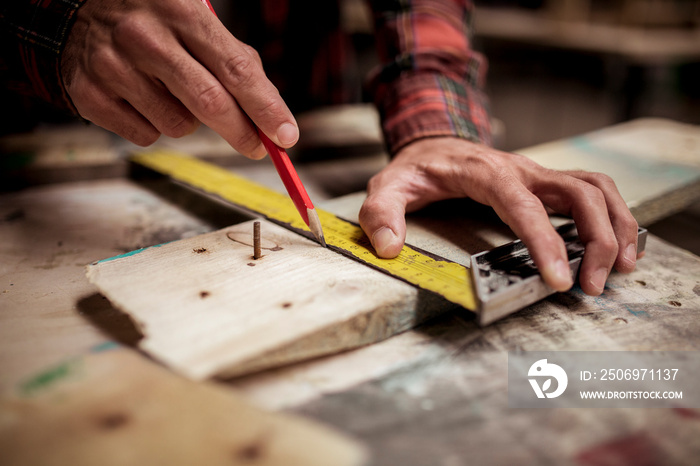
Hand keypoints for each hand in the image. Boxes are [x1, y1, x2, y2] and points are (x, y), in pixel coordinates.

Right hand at [61, 0, 297, 156]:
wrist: (74, 11)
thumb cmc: (151, 20)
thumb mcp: (194, 20)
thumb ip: (234, 60)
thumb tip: (270, 113)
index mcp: (181, 12)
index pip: (236, 70)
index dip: (266, 108)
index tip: (287, 136)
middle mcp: (145, 38)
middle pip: (211, 104)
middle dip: (242, 133)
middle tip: (257, 146)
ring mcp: (113, 67)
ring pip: (179, 127)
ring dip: (189, 122)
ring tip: (171, 93)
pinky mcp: (90, 95)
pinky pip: (147, 136)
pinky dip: (155, 127)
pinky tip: (142, 98)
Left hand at [359, 137, 640, 295]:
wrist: (435, 142)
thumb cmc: (417, 168)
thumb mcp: (388, 186)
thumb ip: (381, 213)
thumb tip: (389, 248)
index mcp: (486, 172)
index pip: (524, 205)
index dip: (545, 241)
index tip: (559, 280)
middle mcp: (522, 170)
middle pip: (580, 192)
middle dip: (597, 238)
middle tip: (594, 285)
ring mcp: (539, 175)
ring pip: (596, 188)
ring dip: (616, 226)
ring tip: (620, 268)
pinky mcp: (547, 185)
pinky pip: (592, 193)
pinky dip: (612, 217)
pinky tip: (614, 247)